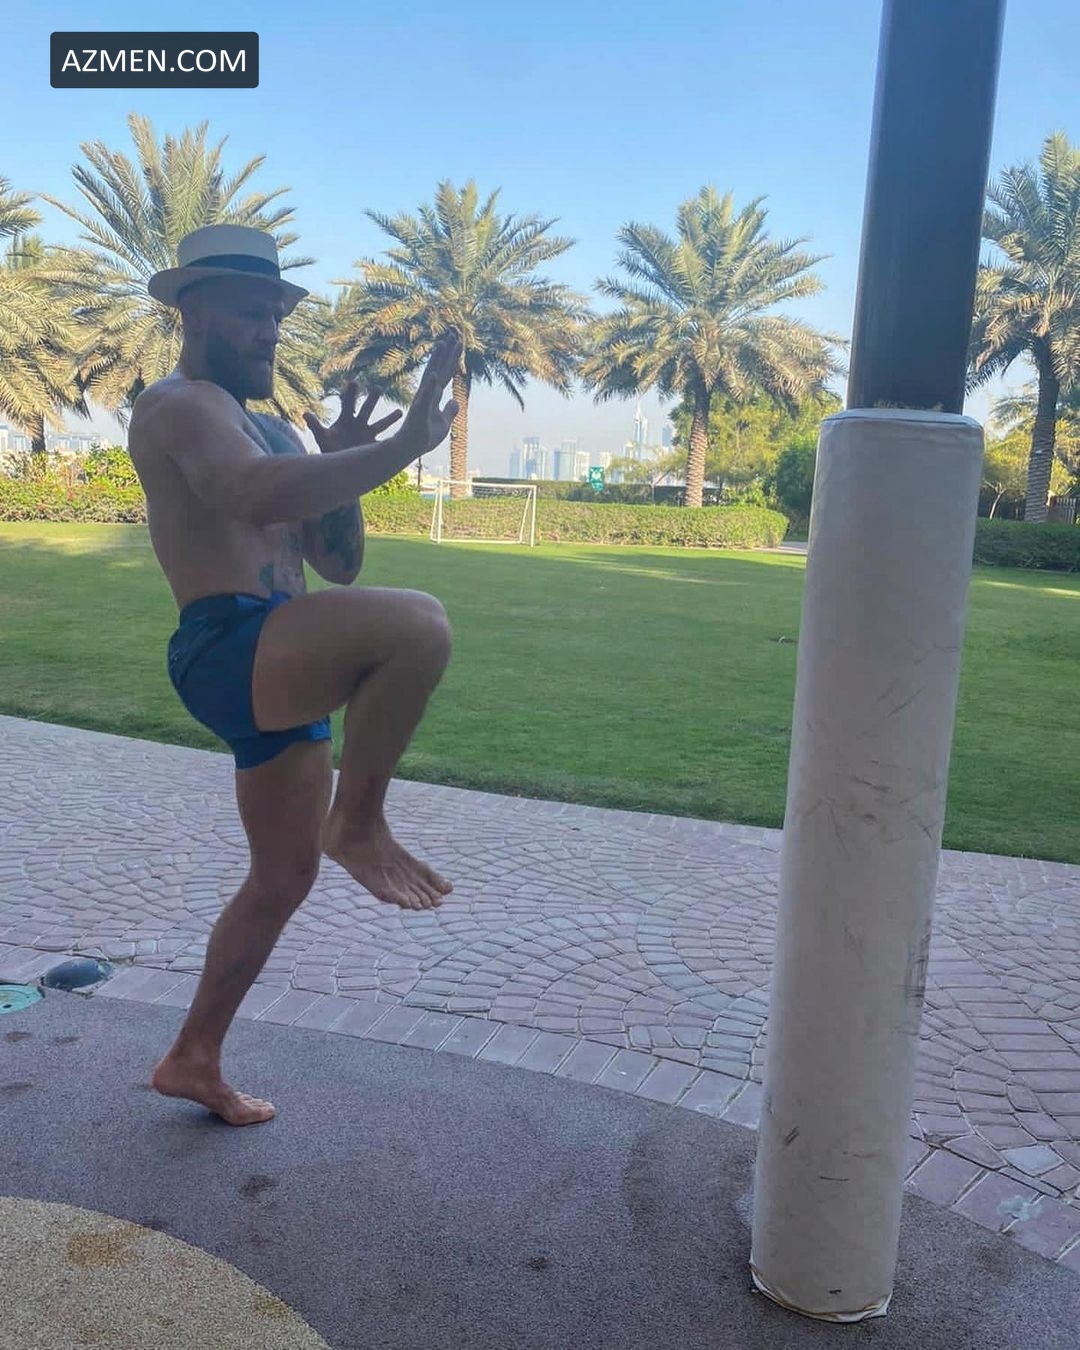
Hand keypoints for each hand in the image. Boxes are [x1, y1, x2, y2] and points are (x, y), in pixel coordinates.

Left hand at [303, 382, 402, 453]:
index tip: (353, 382)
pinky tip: (406, 436)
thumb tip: (304, 413)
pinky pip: (386, 440)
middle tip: (377, 388)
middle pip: (367, 408)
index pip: (348, 403)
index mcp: (345, 419)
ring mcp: (368, 433)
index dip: (350, 393)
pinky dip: (395, 439)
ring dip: (390, 418)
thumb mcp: (322, 438)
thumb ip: (315, 426)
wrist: (337, 466)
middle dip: (372, 399)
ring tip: (400, 412)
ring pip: (381, 423)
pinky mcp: (374, 444)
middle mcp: (358, 423)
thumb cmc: (329, 450)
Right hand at [394, 329, 461, 457]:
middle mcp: (428, 393)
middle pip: (440, 368)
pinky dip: (431, 387)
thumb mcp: (444, 424)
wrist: (409, 449)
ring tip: (443, 345)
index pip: (446, 372)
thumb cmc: (424, 436)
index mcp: (434, 394)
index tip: (459, 341)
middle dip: (448, 351)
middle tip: (454, 332)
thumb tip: (456, 401)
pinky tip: (435, 375)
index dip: (453, 357)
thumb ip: (450, 411)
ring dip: (437, 362)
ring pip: (432, 377)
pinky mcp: (419, 412)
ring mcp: (422, 400)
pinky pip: (426, 398)